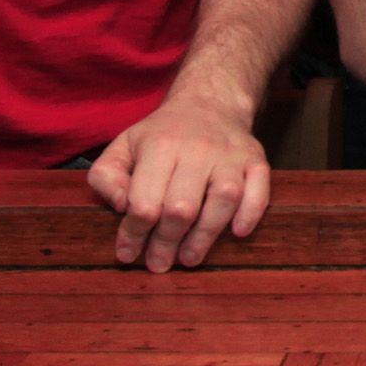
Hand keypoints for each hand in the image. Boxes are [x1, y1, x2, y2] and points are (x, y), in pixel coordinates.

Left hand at [85, 94, 270, 271]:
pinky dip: (250, 213)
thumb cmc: (162, 134)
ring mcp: (230, 155)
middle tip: (158, 263)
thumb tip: (121, 207)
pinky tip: (237, 233)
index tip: (127, 253)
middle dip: (166, 243)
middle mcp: (198, 149)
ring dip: (205, 236)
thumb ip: (106, 176)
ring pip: (223, 200)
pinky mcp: (255, 160)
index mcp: (160, 146)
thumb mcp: (123, 146)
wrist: (209, 102)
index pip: (144, 201)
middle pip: (182, 207)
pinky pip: (259, 190)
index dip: (133, 233)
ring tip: (189, 258)